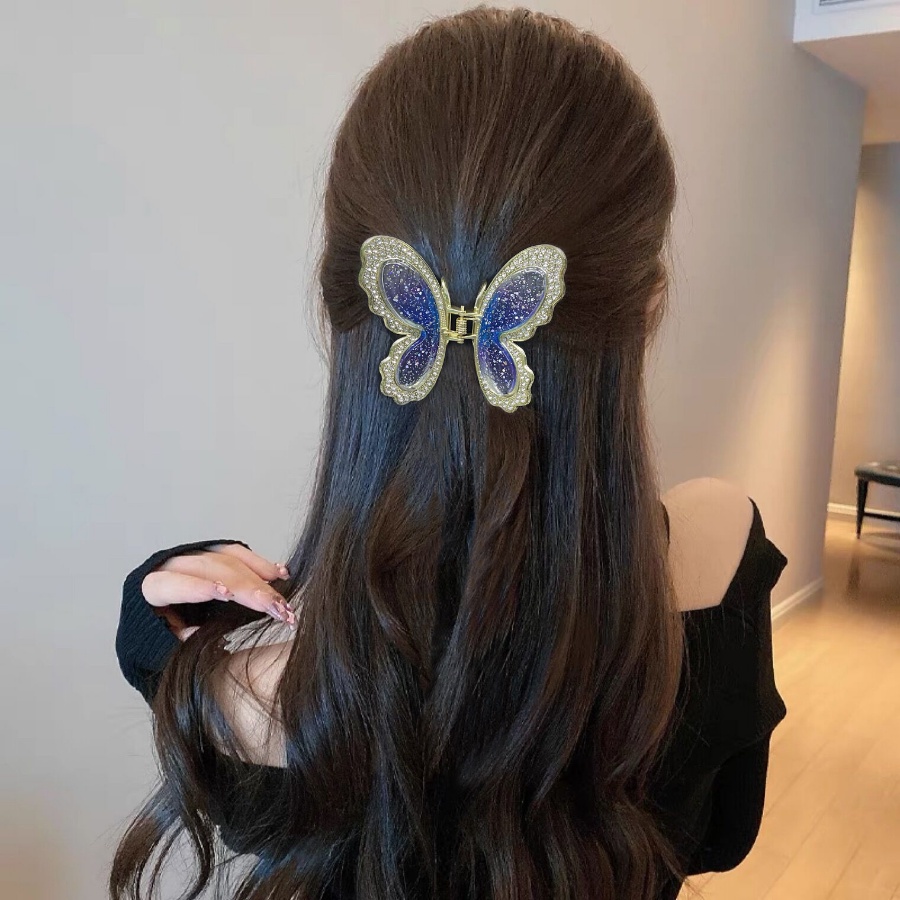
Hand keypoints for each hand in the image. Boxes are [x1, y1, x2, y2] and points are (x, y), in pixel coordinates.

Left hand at [141, 543, 296, 640]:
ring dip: (259, 575)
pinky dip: (259, 564)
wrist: (151, 611)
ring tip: (281, 592)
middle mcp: (172, 564)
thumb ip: (175, 637)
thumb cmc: (156, 630)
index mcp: (151, 587)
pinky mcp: (211, 553)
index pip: (175, 584)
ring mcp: (193, 555)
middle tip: (273, 606)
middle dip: (246, 587)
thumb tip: (195, 632)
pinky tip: (278, 574)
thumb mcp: (158, 641)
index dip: (200, 588)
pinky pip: (237, 553)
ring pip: (228, 558)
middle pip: (212, 570)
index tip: (227, 594)